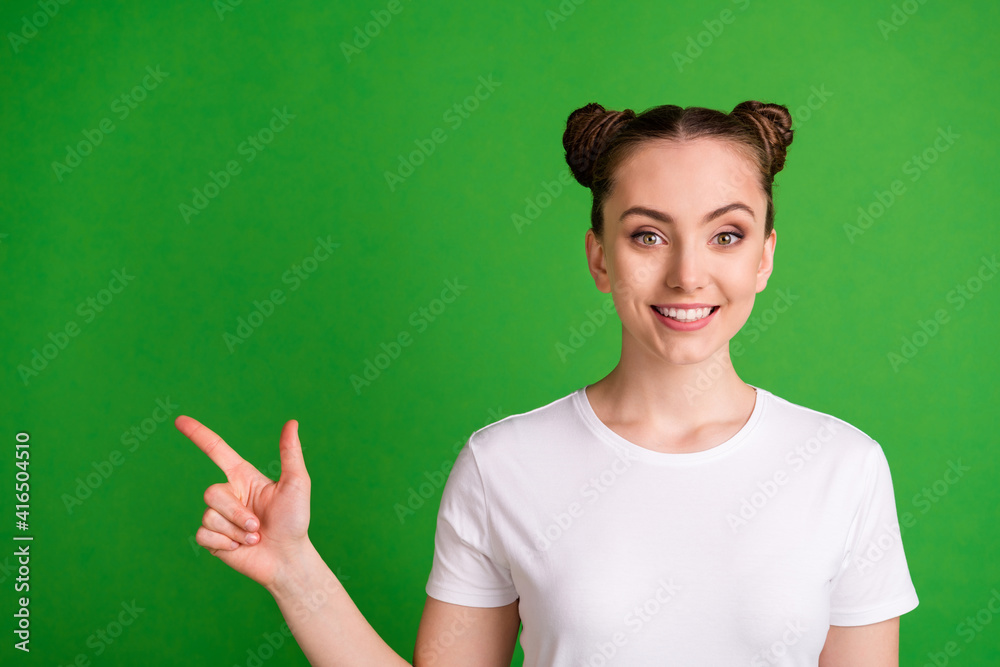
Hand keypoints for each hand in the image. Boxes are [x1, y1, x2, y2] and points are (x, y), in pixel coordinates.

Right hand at [177, 416, 310, 589]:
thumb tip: (291, 423)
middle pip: (211, 492)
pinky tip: (240, 548)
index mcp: (244, 477)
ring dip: (235, 530)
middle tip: (258, 526)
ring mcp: (219, 517)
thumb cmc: (295, 521)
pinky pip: (203, 534)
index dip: (198, 435)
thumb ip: (290, 454)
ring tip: (255, 537)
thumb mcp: (296, 484)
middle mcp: (229, 494)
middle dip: (235, 512)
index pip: (217, 451)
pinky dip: (225, 542)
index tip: (180, 420)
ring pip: (209, 515)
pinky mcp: (213, 539)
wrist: (288, 558)